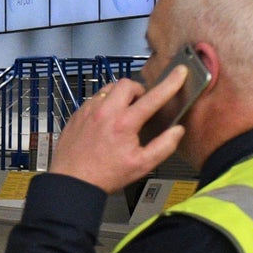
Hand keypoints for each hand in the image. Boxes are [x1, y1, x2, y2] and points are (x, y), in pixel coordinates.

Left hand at [50, 67, 187, 193]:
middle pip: (127, 83)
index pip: (153, 97)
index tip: (180, 71)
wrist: (72, 181)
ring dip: (121, 94)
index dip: (170, 83)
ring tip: (124, 111)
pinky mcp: (77, 114)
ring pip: (108, 88)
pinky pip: (95, 98)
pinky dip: (105, 102)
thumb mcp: (142, 166)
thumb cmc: (107, 175)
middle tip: (142, 105)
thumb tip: (177, 130)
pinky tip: (107, 119)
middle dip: (139, 90)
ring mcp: (88, 110)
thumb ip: (164, 146)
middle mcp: (105, 111)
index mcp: (124, 122)